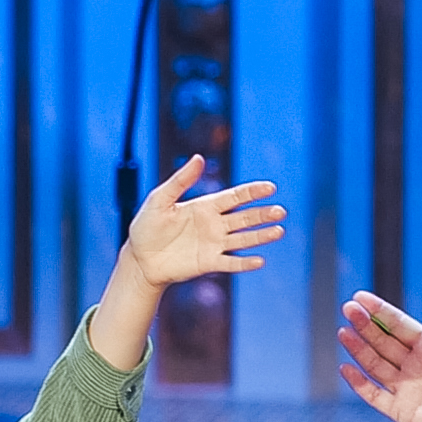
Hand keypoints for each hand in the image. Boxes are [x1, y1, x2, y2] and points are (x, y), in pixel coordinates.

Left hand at [115, 160, 287, 291]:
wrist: (140, 258)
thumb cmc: (147, 226)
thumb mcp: (160, 199)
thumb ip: (180, 181)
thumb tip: (198, 158)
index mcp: (205, 206)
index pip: (235, 197)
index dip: (253, 192)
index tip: (270, 188)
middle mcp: (214, 225)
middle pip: (245, 218)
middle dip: (263, 215)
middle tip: (281, 211)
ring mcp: (214, 245)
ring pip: (243, 239)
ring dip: (261, 236)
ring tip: (279, 231)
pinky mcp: (208, 263)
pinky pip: (230, 263)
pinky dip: (244, 263)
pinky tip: (259, 260)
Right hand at [336, 285, 421, 421]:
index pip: (399, 324)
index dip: (380, 311)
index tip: (361, 297)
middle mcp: (415, 365)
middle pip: (383, 341)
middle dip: (365, 325)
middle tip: (348, 308)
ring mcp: (407, 388)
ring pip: (375, 364)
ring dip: (358, 348)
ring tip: (343, 331)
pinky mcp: (402, 411)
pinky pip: (374, 395)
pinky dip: (359, 383)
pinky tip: (346, 368)